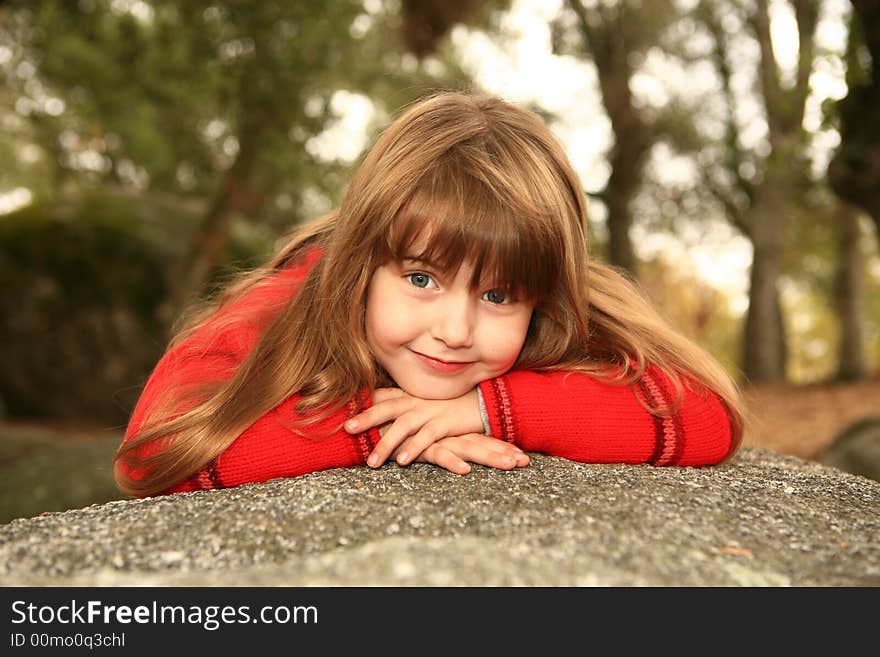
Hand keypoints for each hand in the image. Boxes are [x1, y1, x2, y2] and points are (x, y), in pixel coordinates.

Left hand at [345, 387, 484, 467]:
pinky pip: (426, 437)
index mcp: (411, 396)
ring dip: (387, 444)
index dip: (363, 404)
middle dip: (366, 418)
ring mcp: (431, 411)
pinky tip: (403, 461)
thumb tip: (381, 407)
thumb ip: (405, 404)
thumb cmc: (451, 405)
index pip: (383, 398)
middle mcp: (417, 402)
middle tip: (347, 429)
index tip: (342, 411)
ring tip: (372, 462)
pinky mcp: (445, 423)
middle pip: (387, 408)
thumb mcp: (425, 402)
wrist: (483, 402)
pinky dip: (414, 448)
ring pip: (403, 426)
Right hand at [400, 433, 529, 474]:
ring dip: (489, 456)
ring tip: (509, 465)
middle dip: (503, 452)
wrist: (367, 419)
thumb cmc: (390, 428)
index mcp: (447, 430)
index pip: (479, 438)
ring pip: (467, 447)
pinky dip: (451, 461)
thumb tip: (447, 447)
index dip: (499, 446)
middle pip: (480, 443)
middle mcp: (445, 432)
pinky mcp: (418, 446)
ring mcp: (434, 437)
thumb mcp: (416, 433)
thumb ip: (431, 438)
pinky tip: (465, 470)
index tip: (521, 455)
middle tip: (525, 462)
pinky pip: (437, 454)